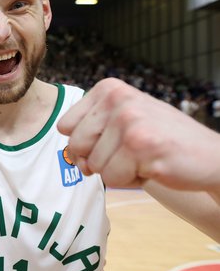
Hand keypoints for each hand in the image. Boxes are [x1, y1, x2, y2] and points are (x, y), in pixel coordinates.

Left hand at [57, 78, 219, 190]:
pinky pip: (113, 179)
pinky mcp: (142, 148)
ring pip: (94, 166)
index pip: (65, 126)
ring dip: (118, 171)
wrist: (211, 156)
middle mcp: (118, 100)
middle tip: (132, 151)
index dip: (85, 143)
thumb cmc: (161, 140)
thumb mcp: (122, 121)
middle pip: (76, 146)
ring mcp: (130, 122)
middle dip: (100, 158)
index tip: (112, 139)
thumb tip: (72, 159)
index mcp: (108, 89)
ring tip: (145, 157)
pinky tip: (153, 167)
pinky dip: (131, 181)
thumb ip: (91, 132)